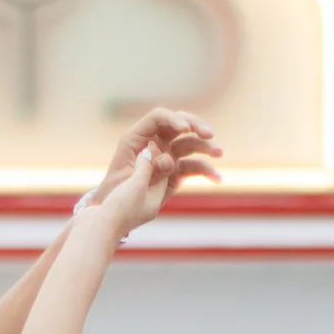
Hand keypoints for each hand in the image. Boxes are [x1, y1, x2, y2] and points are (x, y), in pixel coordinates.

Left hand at [79, 107, 221, 242]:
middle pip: (179, 125)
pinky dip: (206, 171)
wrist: (116, 214)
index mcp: (137, 138)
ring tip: (219, 153)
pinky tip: (217, 178)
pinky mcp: (176, 172)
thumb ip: (144, 166)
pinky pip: (193, 167)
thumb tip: (159, 152)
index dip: (174, 119)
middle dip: (196, 126)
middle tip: (209, 134)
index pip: (158, 118)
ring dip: (206, 147)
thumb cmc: (115, 195)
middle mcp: (154, 143)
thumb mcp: (126, 180)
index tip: (186, 129)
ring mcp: (166, 156)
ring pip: (190, 145)